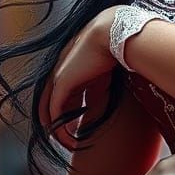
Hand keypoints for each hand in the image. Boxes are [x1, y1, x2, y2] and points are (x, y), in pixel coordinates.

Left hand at [39, 6, 121, 145]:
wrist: (118, 31)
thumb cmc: (123, 44)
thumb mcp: (110, 66)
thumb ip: (102, 82)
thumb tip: (103, 99)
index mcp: (74, 61)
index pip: (63, 88)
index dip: (68, 107)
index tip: (75, 123)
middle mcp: (63, 66)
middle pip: (52, 99)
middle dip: (58, 120)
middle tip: (66, 138)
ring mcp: (60, 73)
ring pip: (51, 107)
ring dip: (58, 127)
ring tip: (68, 143)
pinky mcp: (62, 81)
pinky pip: (56, 110)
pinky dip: (60, 126)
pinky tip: (70, 139)